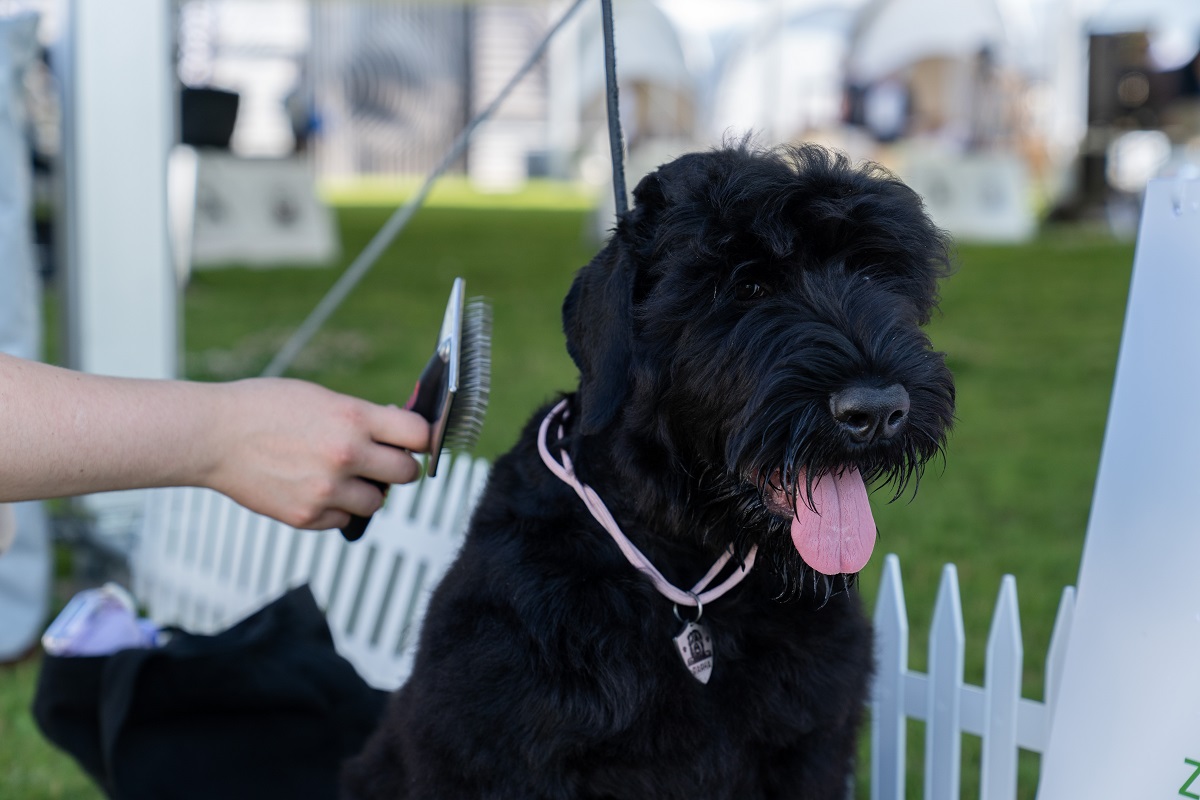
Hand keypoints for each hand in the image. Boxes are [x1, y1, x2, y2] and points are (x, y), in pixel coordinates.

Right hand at [201, 378, 430, 530]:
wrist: (212, 436)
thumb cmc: (263, 409)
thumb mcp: (321, 398)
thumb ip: (362, 418)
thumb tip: (398, 435)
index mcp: (353, 418)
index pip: (418, 435)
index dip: (421, 438)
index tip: (416, 441)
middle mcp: (347, 455)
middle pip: (407, 473)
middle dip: (398, 466)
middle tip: (383, 461)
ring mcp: (328, 489)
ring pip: (378, 501)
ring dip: (368, 491)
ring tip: (343, 475)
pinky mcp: (308, 516)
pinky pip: (345, 519)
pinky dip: (338, 508)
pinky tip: (316, 488)